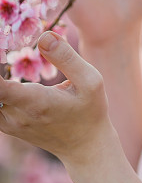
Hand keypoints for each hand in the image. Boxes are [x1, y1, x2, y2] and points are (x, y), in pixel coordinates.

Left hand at [0, 31, 115, 167]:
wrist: (85, 146)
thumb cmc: (90, 111)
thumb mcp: (91, 81)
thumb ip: (66, 57)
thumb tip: (43, 35)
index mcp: (36, 102)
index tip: (1, 49)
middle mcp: (16, 115)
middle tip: (6, 45)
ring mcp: (9, 122)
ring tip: (6, 56)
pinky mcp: (6, 124)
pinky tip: (6, 76)